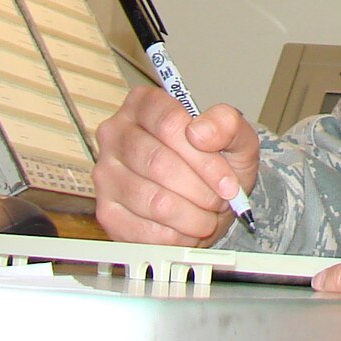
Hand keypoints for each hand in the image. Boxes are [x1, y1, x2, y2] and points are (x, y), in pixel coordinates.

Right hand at [93, 84, 261, 246]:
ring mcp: (106, 173)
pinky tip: (187, 229)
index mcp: (143, 104)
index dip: (204, 158)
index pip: (170, 123)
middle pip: (159, 163)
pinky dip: (175, 236)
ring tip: (207, 216)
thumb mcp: (234, 137)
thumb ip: (226, 124)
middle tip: (219, 201)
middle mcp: (116, 133)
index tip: (227, 181)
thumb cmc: (215, 161)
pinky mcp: (106, 211)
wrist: (204, 197)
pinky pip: (143, 230)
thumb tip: (201, 132)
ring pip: (153, 200)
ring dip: (191, 216)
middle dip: (200, 190)